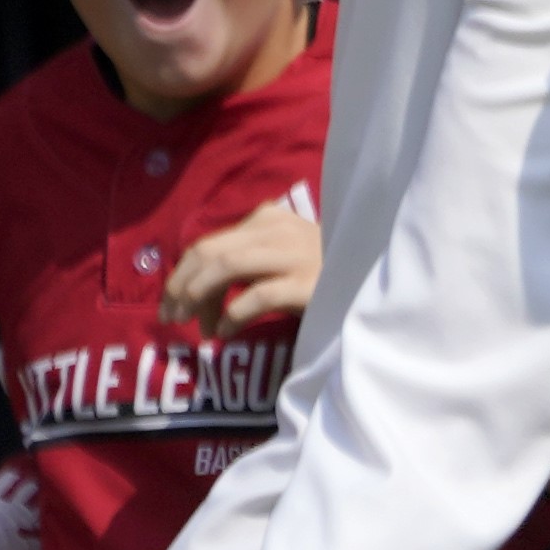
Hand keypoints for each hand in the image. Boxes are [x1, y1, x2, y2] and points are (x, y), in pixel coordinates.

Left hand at [162, 203, 317, 333]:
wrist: (377, 285)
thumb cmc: (325, 273)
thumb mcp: (283, 254)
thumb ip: (247, 256)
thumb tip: (192, 287)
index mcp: (270, 218)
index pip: (209, 243)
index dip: (181, 275)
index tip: (172, 304)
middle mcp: (279, 230)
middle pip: (209, 253)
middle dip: (182, 287)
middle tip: (172, 318)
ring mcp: (295, 255)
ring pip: (225, 268)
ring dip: (198, 299)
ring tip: (194, 326)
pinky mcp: (307, 284)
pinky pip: (254, 298)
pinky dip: (231, 316)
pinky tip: (225, 332)